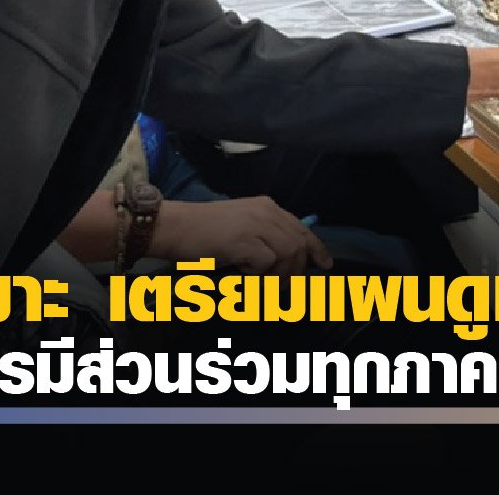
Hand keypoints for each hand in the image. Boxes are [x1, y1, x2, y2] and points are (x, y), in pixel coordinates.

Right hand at [148, 196, 331, 273]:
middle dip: (295, 271)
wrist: (173, 227)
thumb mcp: (239, 230)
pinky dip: (257, 277)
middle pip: (299, 244)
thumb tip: (286, 266)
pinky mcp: (245, 240)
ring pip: (287, 256)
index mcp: (266, 207)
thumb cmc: (200, 233)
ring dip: (276, 278)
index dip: (316, 248)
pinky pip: (267, 265)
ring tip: (258, 285)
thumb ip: (262, 240)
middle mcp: (266, 212)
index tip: (325, 265)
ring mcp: (256, 225)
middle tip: (283, 291)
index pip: (301, 228)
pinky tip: (240, 275)